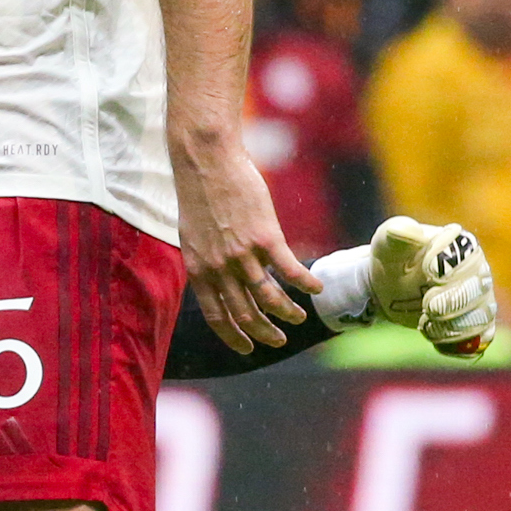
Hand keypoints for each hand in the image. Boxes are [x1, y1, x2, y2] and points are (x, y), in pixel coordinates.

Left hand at [173, 139, 317, 352]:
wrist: (207, 162)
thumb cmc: (201, 194)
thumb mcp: (193, 235)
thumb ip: (207, 260)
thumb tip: (220, 276)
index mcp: (199, 270)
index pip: (216, 316)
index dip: (233, 336)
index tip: (246, 349)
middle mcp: (220, 269)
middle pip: (245, 314)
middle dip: (264, 333)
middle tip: (278, 340)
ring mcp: (243, 255)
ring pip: (270, 299)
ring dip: (287, 314)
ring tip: (299, 318)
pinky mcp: (266, 238)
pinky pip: (290, 271)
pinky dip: (306, 284)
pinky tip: (317, 290)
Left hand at [369, 214, 497, 355]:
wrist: (390, 287)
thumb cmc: (393, 259)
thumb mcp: (387, 244)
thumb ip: (396, 235)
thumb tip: (408, 231)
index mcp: (460, 246)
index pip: (468, 255)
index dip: (449, 266)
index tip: (427, 271)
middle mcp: (477, 271)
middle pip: (480, 288)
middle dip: (453, 302)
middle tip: (427, 306)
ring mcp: (480, 300)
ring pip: (482, 317)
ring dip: (452, 327)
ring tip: (424, 324)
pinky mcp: (475, 325)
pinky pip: (479, 339)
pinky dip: (457, 344)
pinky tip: (433, 337)